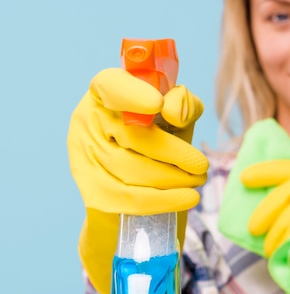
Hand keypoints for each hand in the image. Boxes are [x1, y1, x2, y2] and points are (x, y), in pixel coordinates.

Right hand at [68, 68, 208, 293]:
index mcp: (105, 98)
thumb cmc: (163, 157)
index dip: (134, 93)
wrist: (137, 209)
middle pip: (133, 135)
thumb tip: (180, 104)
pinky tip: (190, 197)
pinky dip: (166, 198)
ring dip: (175, 177)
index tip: (159, 108)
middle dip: (175, 151)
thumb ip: (182, 109)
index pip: (110, 84)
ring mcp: (86, 160)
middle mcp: (88, 125)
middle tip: (200, 164)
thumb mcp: (177, 128)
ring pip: (135, 167)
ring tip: (198, 180)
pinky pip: (132, 197)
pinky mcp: (94, 193)